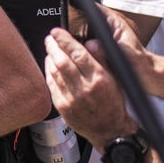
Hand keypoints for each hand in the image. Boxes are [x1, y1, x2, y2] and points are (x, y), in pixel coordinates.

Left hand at [44, 27, 137, 145]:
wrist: (109, 131)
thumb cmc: (114, 104)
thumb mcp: (115, 79)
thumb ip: (102, 59)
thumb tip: (91, 42)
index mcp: (99, 79)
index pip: (78, 54)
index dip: (65, 40)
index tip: (57, 32)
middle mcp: (84, 88)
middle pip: (62, 61)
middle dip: (53, 46)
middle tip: (50, 38)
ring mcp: (71, 99)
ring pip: (54, 72)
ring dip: (49, 57)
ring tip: (50, 49)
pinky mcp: (62, 107)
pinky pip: (51, 85)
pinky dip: (48, 72)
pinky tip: (49, 65)